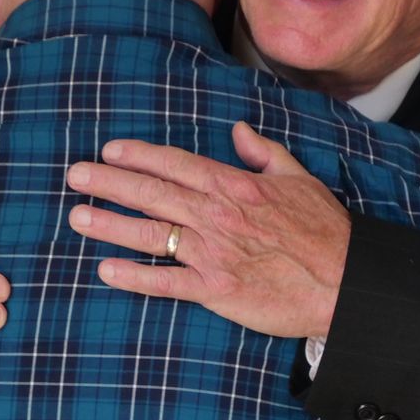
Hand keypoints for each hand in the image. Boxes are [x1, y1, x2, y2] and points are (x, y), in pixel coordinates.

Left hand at [64, 121, 350, 338]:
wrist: (344, 281)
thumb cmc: (324, 230)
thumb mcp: (297, 177)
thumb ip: (262, 151)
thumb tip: (238, 130)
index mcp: (235, 185)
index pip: (175, 163)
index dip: (138, 155)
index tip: (109, 151)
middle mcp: (217, 215)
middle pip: (152, 193)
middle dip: (109, 182)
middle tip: (75, 175)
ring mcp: (213, 252)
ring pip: (151, 234)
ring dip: (110, 224)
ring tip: (77, 216)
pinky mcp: (215, 289)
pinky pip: (166, 282)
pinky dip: (135, 276)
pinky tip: (106, 269)